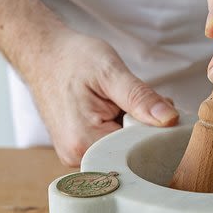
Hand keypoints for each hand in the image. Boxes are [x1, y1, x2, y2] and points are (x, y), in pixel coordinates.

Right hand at [0, 0, 178, 166]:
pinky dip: (120, 127)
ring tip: (119, 101)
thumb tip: (170, 119)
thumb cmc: (72, 59)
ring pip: (124, 148)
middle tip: (137, 98)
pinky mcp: (79, 150)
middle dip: (144, 127)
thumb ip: (140, 98)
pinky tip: (113, 109)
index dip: (155, 127)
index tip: (158, 105)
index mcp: (85, 142)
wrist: (42, 55)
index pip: (139, 148)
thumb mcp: (110, 71)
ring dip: (132, 126)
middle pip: (132, 151)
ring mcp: (77, 156)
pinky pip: (112, 144)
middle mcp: (78, 157)